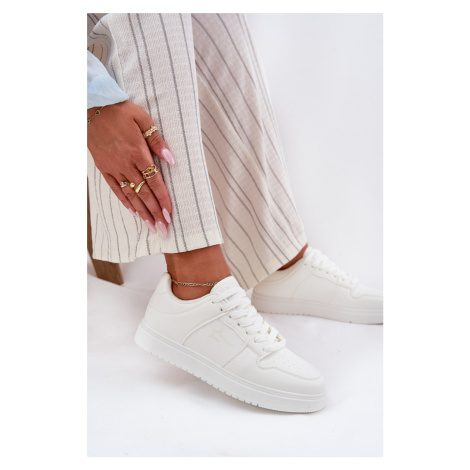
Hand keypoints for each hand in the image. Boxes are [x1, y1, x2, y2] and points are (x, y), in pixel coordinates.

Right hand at [87, 100, 174, 234]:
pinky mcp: (104, 168)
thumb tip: (171, 160)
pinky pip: (115, 188)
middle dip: (154, 213)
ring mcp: (113, 167)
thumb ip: (157, 141)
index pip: (154, 182)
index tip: (169, 214)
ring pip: (130, 195)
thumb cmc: (120, 111)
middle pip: (144, 193)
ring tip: (151, 227)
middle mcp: (126, 164)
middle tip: (163, 229)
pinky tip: (133, 212)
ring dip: (142, 212)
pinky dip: (125, 201)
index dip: (163, 199)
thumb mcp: (143, 119)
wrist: (92, 106)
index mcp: (138, 153)